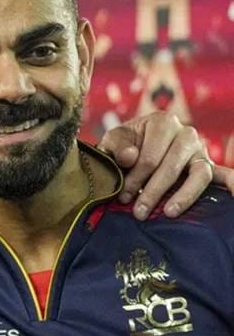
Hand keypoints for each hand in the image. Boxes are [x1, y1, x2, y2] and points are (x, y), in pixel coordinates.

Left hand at [97, 112, 226, 218]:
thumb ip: (117, 146)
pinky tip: (232, 195)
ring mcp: (201, 151)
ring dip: (184, 196)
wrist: (136, 144)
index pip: (151, 156)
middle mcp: (186, 134)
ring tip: (169, 213)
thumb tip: (130, 157)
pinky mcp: (209, 166)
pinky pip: (224, 175)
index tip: (124, 197)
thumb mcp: (114, 140)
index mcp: (162, 122)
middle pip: (172, 167)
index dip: (136, 178)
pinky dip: (230, 184)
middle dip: (154, 192)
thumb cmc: (125, 143)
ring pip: (200, 174)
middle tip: (139, 212)